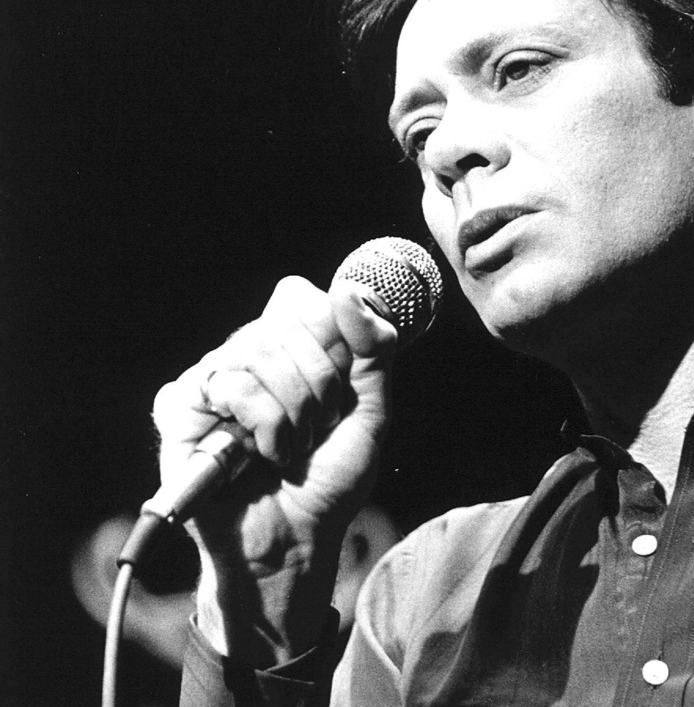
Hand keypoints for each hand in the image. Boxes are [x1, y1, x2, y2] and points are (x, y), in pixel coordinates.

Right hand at [151, 275, 396, 663]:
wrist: (297, 540)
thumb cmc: (330, 481)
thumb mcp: (371, 412)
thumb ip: (374, 350)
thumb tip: (351, 291)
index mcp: (289, 349)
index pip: (301, 299)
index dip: (329, 338)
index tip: (343, 386)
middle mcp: (246, 356)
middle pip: (284, 323)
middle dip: (319, 387)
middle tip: (318, 431)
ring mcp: (212, 380)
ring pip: (257, 351)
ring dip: (293, 412)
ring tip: (290, 449)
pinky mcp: (180, 409)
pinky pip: (227, 384)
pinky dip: (262, 423)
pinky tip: (259, 455)